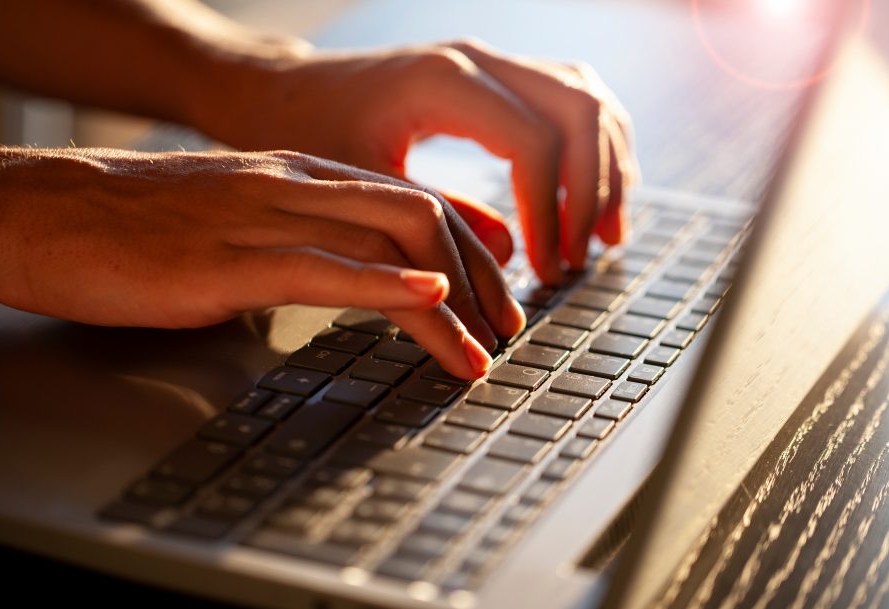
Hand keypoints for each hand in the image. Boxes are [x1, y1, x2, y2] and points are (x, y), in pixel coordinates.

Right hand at [0, 145, 526, 378]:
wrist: (39, 210)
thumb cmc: (136, 224)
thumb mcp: (239, 223)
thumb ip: (302, 244)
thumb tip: (353, 283)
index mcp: (301, 177)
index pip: (415, 203)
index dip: (472, 252)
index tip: (497, 299)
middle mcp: (295, 187)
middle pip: (422, 217)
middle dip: (481, 279)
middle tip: (506, 334)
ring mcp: (264, 218)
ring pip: (389, 241)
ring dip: (452, 300)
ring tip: (482, 351)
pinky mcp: (226, 259)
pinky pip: (324, 267)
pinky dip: (386, 287)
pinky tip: (428, 303)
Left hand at [195, 38, 639, 284]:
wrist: (282, 90)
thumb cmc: (306, 134)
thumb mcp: (358, 187)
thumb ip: (432, 222)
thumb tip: (508, 258)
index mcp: (443, 82)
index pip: (534, 143)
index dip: (552, 213)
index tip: (546, 269)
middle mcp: (477, 59)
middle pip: (578, 112)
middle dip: (592, 192)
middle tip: (584, 257)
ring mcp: (490, 61)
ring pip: (585, 99)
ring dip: (607, 168)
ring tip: (605, 236)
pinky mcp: (494, 75)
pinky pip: (571, 98)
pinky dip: (594, 149)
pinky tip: (592, 196)